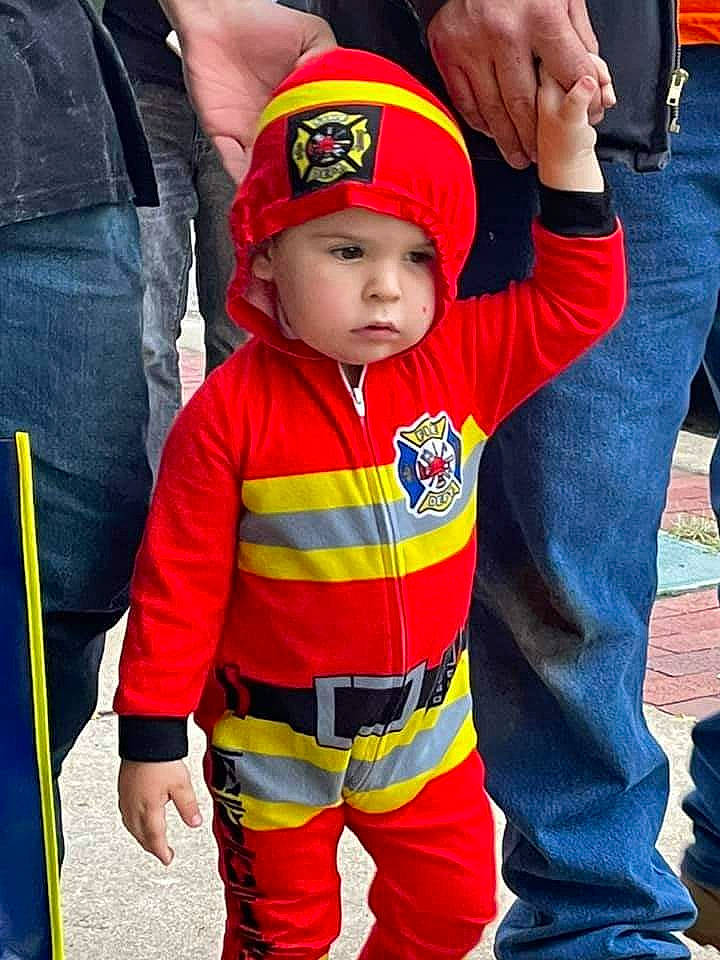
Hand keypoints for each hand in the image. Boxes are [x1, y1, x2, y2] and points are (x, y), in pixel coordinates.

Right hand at [118, 759, 201, 865]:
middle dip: (152, 847)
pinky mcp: (123, 789)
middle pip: (142, 836)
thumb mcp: (181, 784)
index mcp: (149, 810)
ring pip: (132, 827)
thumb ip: (188, 806)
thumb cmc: (159, 759)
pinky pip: (126, 815)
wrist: (143, 740)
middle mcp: (134, 808)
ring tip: (151, 840)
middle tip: (162, 853)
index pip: (155, 838)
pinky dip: (134, 824)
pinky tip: (138, 819)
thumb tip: (195, 823)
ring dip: (142, 837)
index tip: (167, 859)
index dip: (162, 851)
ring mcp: (126, 799)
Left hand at [161, 0, 335, 181]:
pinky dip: (246, 182)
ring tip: (291, 201)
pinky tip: (260, 191)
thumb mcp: (311, 36)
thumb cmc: (259, 21)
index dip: (328, 159)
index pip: (317, 143)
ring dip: (278, 189)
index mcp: (300, 108)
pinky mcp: (224, 136)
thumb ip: (329, 64)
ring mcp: (251, 135)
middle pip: (293, 166)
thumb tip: (340, 96)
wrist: (215, 15)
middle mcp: (277, 127)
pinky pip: (234, 166)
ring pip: (267, 174)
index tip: (338, 172)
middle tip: (317, 195)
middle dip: (304, 183)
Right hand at [427, 0, 614, 168]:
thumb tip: (594, 82)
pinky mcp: (447, 50)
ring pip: (493, 109)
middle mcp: (503, 33)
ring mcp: (471, 45)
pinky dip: (481, 122)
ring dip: (508, 139)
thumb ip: (579, 39)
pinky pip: (465, 99)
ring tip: (519, 155)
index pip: (569, 73)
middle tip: (542, 154)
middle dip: (537, 136)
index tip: (590, 117)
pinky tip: (494, 133)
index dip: (584, 101)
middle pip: (524, 103)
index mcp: (540, 15)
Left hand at [537, 62, 603, 191]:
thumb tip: (588, 82)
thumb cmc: (563, 148)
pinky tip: (605, 100)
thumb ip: (576, 101)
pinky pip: (590, 78)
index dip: (580, 57)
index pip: (558, 51)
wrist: (570, 165)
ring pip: (584, 65)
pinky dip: (602, 87)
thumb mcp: (570, 121)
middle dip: (595, 67)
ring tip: (604, 98)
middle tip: (602, 85)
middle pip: (574, 54)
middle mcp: (548, 83)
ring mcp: (561, 88)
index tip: (593, 73)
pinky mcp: (574, 95)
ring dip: (601, 78)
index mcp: (541, 86)